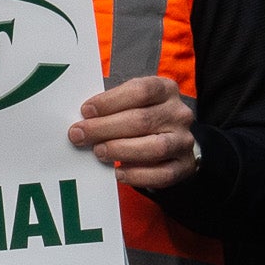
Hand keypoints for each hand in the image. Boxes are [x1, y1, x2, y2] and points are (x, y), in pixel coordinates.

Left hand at [68, 76, 199, 189]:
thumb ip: (110, 106)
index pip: (141, 90)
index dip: (110, 101)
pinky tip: (118, 172)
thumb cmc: (143, 117)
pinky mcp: (185, 166)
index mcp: (165, 90)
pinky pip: (162, 174)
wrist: (173, 141)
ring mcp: (184, 140)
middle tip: (79, 135)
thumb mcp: (131, 102)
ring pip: (155, 147)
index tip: (86, 111)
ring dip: (121, 150)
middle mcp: (179, 114)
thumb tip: (82, 121)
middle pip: (142, 120)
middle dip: (105, 128)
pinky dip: (137, 175)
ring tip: (98, 152)